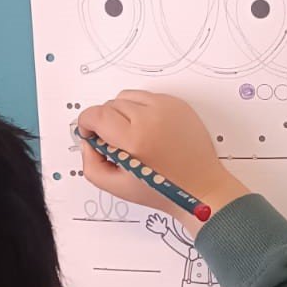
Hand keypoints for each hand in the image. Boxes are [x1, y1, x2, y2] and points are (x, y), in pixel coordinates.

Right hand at [78, 91, 249, 231]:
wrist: (200, 187)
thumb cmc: (161, 190)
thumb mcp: (116, 187)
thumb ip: (91, 164)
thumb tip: (88, 141)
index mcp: (135, 140)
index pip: (96, 115)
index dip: (87, 124)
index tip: (91, 135)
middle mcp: (151, 118)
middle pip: (110, 105)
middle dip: (106, 122)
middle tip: (116, 143)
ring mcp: (167, 107)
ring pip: (127, 96)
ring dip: (123, 112)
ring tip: (133, 135)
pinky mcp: (177, 104)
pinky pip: (147, 96)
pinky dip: (141, 109)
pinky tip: (148, 130)